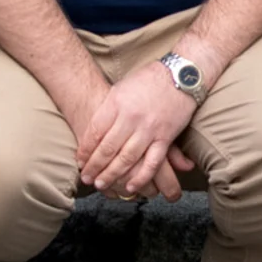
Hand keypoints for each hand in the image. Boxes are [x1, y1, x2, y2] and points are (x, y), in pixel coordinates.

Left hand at [70, 60, 198, 199]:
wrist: (182, 74)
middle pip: (107, 148)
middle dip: (93, 166)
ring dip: (111, 174)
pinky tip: (131, 187)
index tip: (80, 162)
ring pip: (126, 158)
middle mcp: (131, 117)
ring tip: (100, 184)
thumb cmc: (148, 80)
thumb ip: (107, 110)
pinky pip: (152, 162)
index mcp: (117, 103)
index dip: (84, 150)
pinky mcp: (166, 137)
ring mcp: (149, 129)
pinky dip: (141, 177)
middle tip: (85, 178)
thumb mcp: (120, 89)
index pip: (94, 132)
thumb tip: (92, 134)